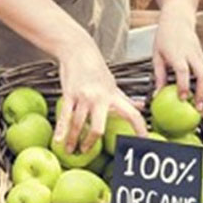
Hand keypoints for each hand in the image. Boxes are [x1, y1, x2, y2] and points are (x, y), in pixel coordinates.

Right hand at [53, 35, 146, 153]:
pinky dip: (61, 130)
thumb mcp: (113, 83)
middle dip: (91, 142)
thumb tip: (141, 105)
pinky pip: (65, 116)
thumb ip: (125, 97)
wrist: (78, 50)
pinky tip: (59, 140)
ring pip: (79, 124)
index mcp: (113, 96)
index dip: (139, 129)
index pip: (132, 114)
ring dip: (74, 140)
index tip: (143, 142)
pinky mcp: (69, 94)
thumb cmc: (95, 67)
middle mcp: (99, 97)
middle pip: (98, 127)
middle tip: (88, 151)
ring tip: (71, 150)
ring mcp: (83, 96)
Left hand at [152, 11, 202, 113]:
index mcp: (177, 53)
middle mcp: (192, 55)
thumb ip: (159, 75)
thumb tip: (156, 95)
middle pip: (202, 75)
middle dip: (202, 94)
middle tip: (198, 110)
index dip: (183, 85)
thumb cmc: (165, 37)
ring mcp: (200, 57)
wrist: (178, 19)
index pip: (183, 70)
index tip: (182, 99)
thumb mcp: (157, 54)